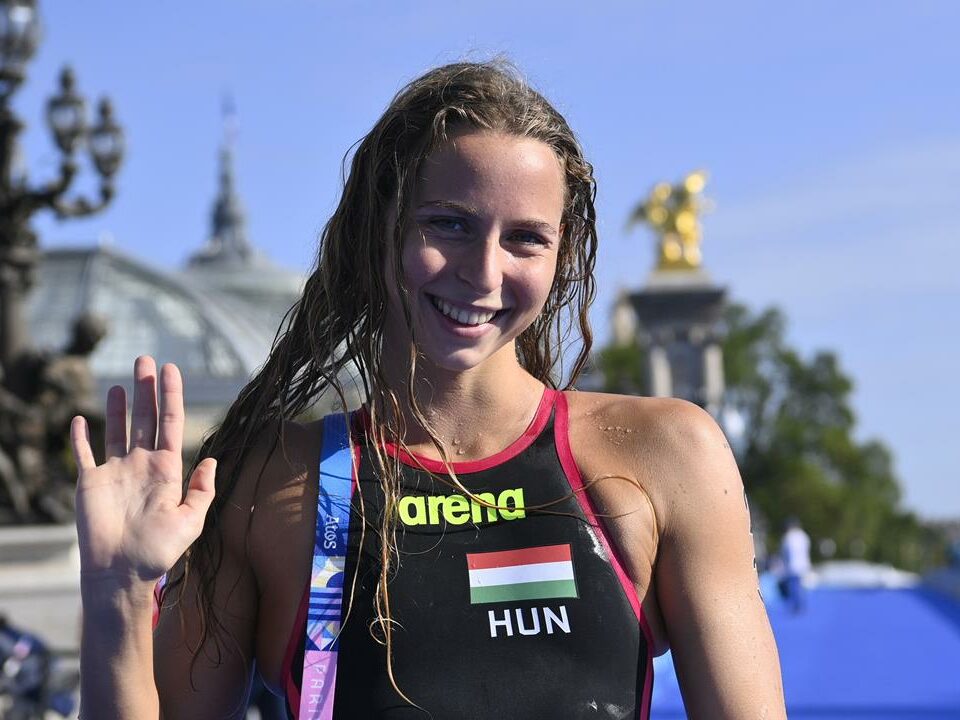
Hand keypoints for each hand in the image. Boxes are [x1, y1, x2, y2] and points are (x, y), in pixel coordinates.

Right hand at [71, 356, 215, 585]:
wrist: (121, 574)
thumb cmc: (158, 553)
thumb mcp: (191, 522)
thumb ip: (202, 491)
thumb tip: (212, 460)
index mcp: (167, 470)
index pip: (171, 423)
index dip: (171, 395)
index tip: (171, 369)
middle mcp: (141, 465)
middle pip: (145, 419)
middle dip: (146, 389)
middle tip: (145, 360)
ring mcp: (115, 471)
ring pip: (117, 430)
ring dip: (119, 407)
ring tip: (122, 382)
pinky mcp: (89, 482)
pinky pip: (84, 453)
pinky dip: (81, 436)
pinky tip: (81, 418)